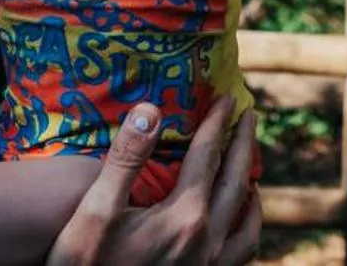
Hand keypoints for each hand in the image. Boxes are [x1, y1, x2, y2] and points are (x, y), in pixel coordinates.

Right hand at [44, 97, 260, 265]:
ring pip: (249, 221)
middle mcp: (208, 241)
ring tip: (248, 171)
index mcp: (185, 216)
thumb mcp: (94, 212)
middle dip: (244, 144)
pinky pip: (242, 252)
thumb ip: (125, 160)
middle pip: (236, 181)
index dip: (217, 122)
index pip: (208, 155)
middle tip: (249, 115)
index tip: (226, 97)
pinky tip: (235, 224)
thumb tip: (151, 110)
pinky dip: (247, 228)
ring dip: (251, 188)